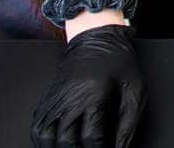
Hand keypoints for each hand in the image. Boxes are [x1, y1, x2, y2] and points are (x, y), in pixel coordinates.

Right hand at [32, 25, 146, 147]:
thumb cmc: (118, 62)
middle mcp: (70, 98)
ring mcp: (55, 99)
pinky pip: (37, 127)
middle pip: (65, 140)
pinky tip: (55, 145)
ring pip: (45, 136)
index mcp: (94, 95)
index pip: (92, 138)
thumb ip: (129, 124)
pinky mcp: (48, 100)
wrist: (97, 37)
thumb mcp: (135, 91)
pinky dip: (43, 141)